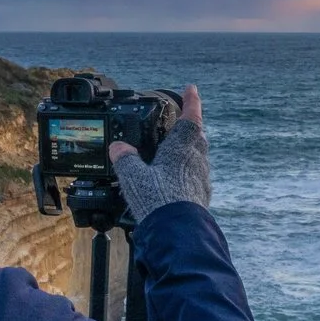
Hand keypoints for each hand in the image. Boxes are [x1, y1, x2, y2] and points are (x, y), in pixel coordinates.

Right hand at [108, 85, 209, 220]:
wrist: (177, 232)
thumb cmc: (158, 201)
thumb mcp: (133, 177)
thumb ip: (125, 160)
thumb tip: (118, 148)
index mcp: (181, 149)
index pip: (190, 118)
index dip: (191, 102)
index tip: (191, 89)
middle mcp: (195, 161)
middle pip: (197, 137)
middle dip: (191, 126)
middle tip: (185, 120)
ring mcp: (201, 179)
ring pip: (199, 156)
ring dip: (190, 149)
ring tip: (178, 149)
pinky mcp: (201, 196)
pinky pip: (196, 176)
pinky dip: (187, 171)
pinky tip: (178, 179)